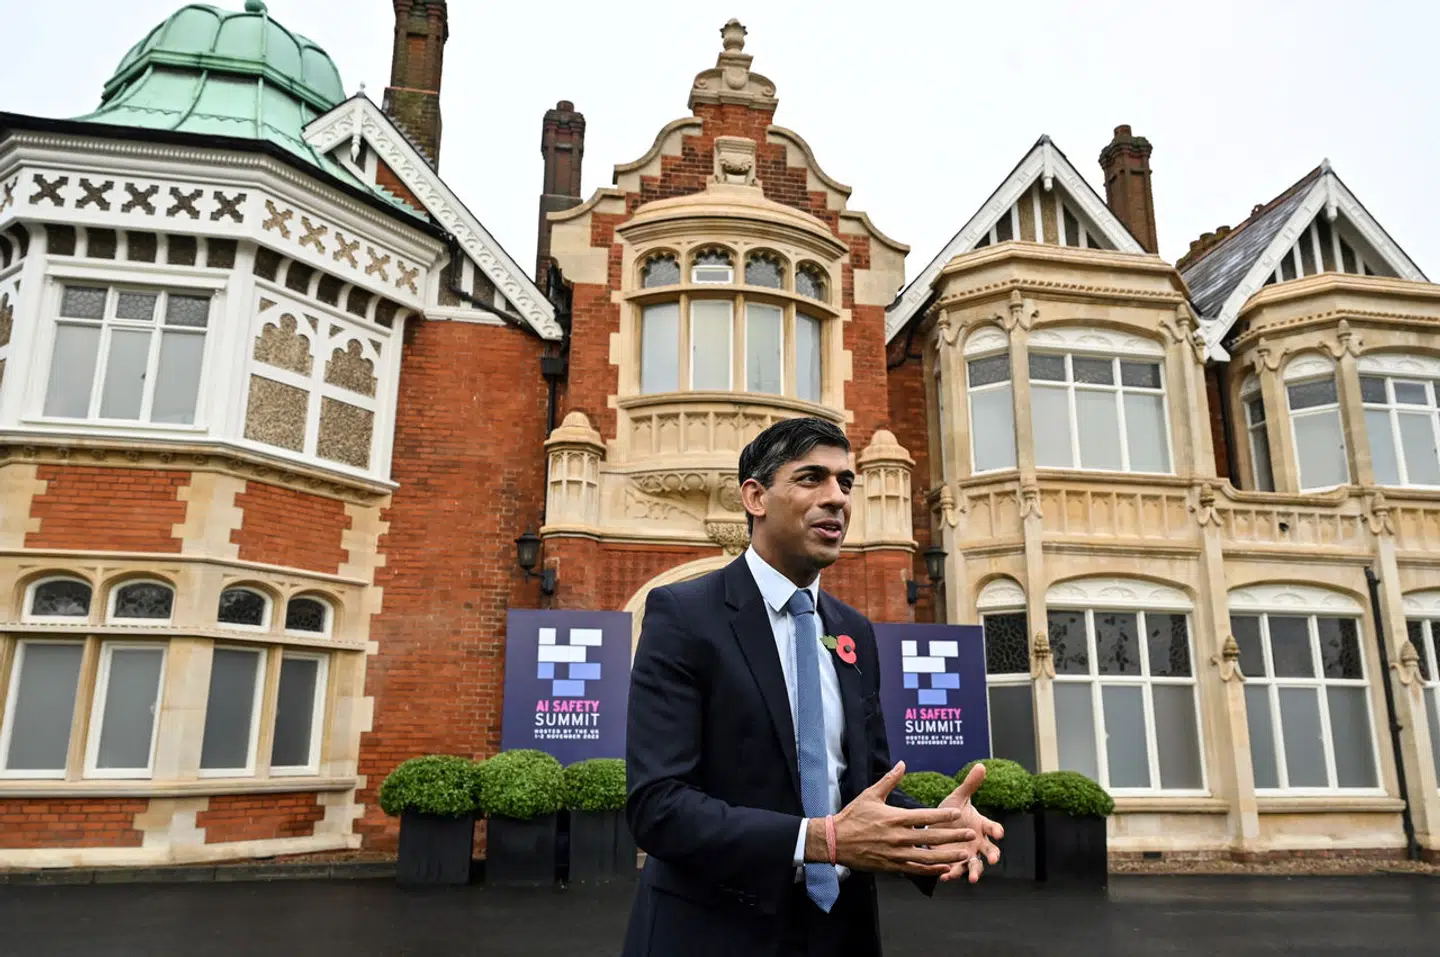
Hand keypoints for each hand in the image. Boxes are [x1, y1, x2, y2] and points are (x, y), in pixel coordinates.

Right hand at [808, 761, 978, 876]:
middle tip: (971, 835)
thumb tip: (902, 763)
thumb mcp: (870, 795)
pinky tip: (944, 869)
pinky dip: (931, 870)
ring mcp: (895, 854)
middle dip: (953, 836)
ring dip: (947, 856)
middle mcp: (898, 837)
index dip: (943, 815)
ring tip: (963, 854)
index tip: (958, 813)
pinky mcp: (891, 866)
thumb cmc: (853, 816)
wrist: (835, 841)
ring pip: (927, 857)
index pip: (924, 816)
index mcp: (894, 818)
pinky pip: (915, 870)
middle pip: (931, 838)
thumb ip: (889, 780)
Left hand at [931, 763, 1003, 883]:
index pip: (993, 827)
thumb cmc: (951, 812)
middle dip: (993, 855)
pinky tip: (945, 877)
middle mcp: (978, 842)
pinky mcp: (954, 863)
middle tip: (993, 860)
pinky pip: (955, 871)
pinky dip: (952, 874)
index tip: (998, 832)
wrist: (934, 825)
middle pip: (990, 851)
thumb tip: (981, 766)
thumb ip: (970, 785)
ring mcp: (967, 854)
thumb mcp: (958, 798)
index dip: (996, 830)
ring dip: (975, 872)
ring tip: (972, 879)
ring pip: (975, 865)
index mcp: (981, 826)